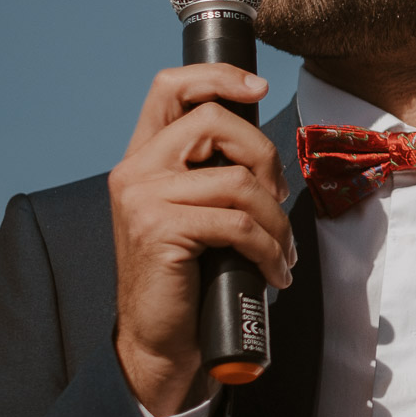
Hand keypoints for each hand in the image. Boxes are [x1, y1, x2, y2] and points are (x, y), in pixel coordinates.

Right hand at [109, 65, 294, 416]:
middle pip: (214, 121)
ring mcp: (143, 198)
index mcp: (143, 157)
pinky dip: (268, 247)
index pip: (169, 87)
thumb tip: (263, 146)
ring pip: (238, 179)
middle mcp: (135, 170)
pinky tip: (274, 270)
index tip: (258, 86)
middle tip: (276, 199)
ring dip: (275, 218)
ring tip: (281, 248)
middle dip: (265, 156)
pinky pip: (238, 222)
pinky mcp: (161, 229)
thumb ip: (212, 170)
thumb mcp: (197, 208)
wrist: (160, 340)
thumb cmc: (191, 275)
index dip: (217, 75)